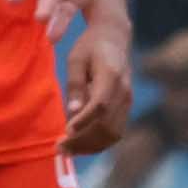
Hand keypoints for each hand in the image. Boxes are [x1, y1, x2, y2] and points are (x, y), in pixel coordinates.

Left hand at [61, 15, 133, 152]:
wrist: (114, 36)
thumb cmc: (90, 46)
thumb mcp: (76, 59)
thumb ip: (75, 85)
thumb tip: (72, 113)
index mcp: (112, 75)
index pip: (100, 105)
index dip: (84, 122)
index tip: (65, 133)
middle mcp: (124, 91)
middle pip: (107, 125)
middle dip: (83, 141)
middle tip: (59, 148)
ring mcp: (128, 101)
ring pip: (112, 133)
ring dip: (90, 146)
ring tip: (67, 150)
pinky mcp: (126, 107)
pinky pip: (115, 131)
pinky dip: (98, 142)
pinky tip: (80, 144)